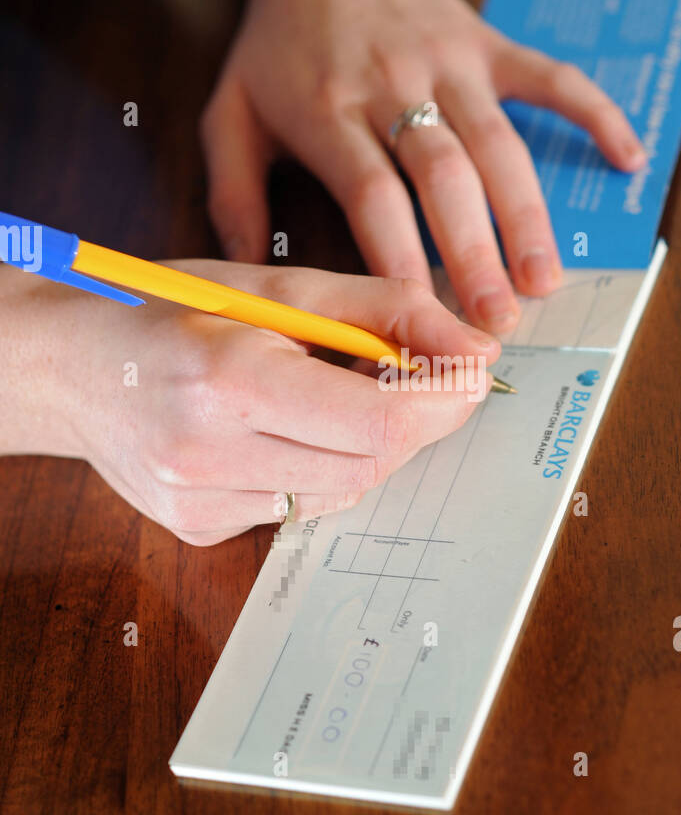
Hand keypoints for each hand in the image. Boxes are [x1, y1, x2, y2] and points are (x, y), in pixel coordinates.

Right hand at [10, 263, 497, 544]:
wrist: (67, 366)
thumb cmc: (169, 310)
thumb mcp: (276, 286)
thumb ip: (386, 313)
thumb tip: (479, 350)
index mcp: (229, 378)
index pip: (375, 423)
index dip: (439, 402)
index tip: (471, 375)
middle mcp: (210, 453)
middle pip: (369, 465)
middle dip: (409, 423)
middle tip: (411, 379)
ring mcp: (200, 502)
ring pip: (342, 492)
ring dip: (364, 446)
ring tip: (327, 396)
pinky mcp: (199, 528)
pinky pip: (298, 508)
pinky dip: (316, 469)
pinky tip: (279, 431)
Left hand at [201, 0, 645, 334]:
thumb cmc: (279, 42)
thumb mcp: (229, 111)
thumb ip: (231, 193)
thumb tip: (247, 272)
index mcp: (330, 110)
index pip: (372, 192)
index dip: (400, 254)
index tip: (420, 314)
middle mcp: (396, 86)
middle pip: (444, 175)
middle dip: (475, 251)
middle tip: (498, 320)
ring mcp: (450, 62)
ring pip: (498, 142)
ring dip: (527, 213)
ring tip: (546, 279)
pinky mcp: (490, 44)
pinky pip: (552, 77)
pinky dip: (595, 113)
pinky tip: (629, 160)